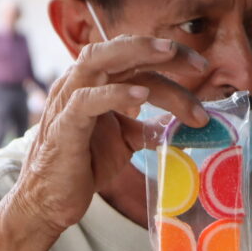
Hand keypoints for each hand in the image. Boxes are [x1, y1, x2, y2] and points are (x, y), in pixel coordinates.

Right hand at [10, 35, 208, 237]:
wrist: (50, 200)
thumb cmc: (85, 163)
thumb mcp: (127, 139)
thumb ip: (152, 126)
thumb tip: (190, 124)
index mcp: (96, 82)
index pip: (133, 56)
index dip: (168, 57)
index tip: (201, 67)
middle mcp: (80, 83)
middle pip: (120, 50)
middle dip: (160, 50)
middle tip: (199, 63)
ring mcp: (68, 101)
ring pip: (99, 62)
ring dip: (138, 55)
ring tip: (170, 55)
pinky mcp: (63, 126)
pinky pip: (86, 101)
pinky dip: (114, 94)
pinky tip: (140, 95)